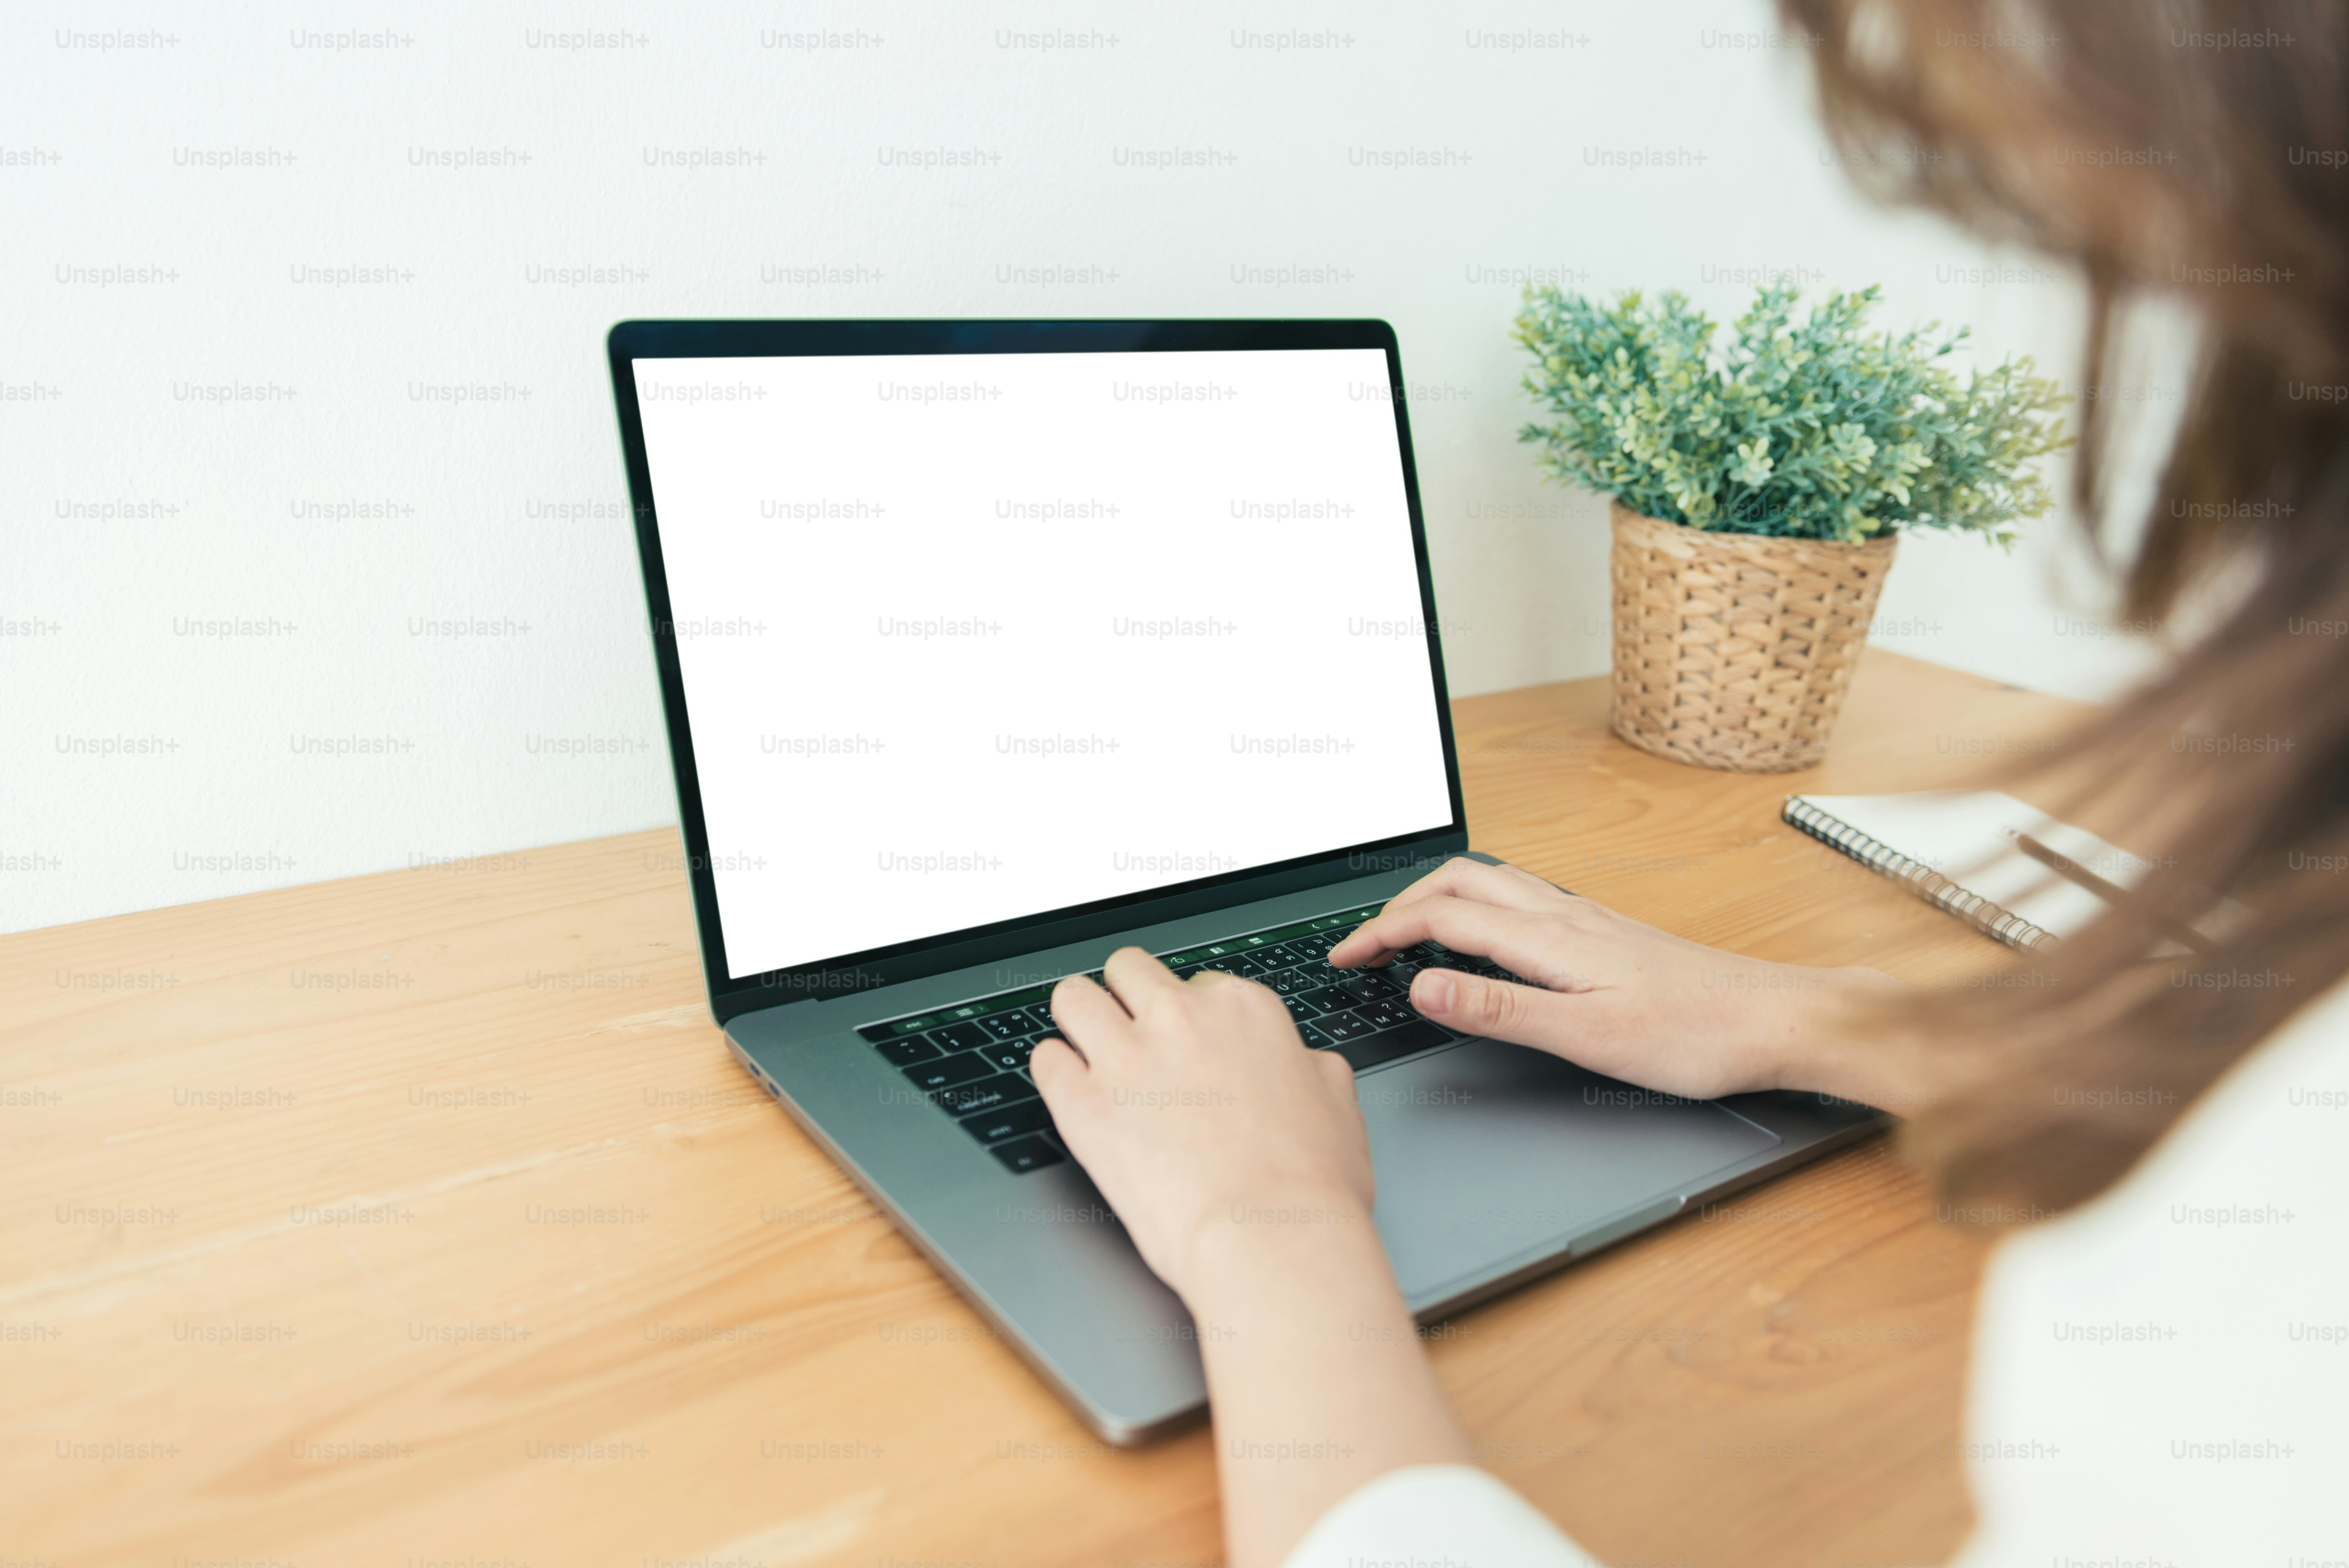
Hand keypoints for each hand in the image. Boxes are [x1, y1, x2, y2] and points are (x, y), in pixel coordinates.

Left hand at [1029, 946, 1371, 1298]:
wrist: (1270, 1239)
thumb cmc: (1309, 1186)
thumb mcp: (1339, 1105)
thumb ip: (1312, 1068)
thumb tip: (1302, 1064)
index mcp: (1243, 1010)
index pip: (1197, 985)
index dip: (1191, 1019)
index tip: (1190, 1047)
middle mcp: (1181, 1019)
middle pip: (1128, 971)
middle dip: (1127, 999)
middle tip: (1132, 1038)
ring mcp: (1127, 1057)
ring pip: (1073, 998)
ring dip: (1078, 1021)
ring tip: (1086, 1051)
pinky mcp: (1083, 1104)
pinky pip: (1044, 1060)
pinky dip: (1054, 1072)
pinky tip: (1070, 1091)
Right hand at [1328, 856, 1914, 1105]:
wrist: (1777, 1021)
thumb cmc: (1696, 1035)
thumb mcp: (1587, 1035)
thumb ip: (1501, 1008)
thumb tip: (1426, 983)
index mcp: (1551, 938)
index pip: (1440, 917)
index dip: (1380, 932)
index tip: (1343, 957)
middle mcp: (1566, 916)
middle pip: (1460, 883)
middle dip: (1399, 903)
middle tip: (1364, 943)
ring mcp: (1589, 920)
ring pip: (1493, 884)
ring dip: (1439, 898)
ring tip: (1408, 932)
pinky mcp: (1609, 933)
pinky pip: (1525, 899)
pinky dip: (1481, 908)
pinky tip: (1490, 938)